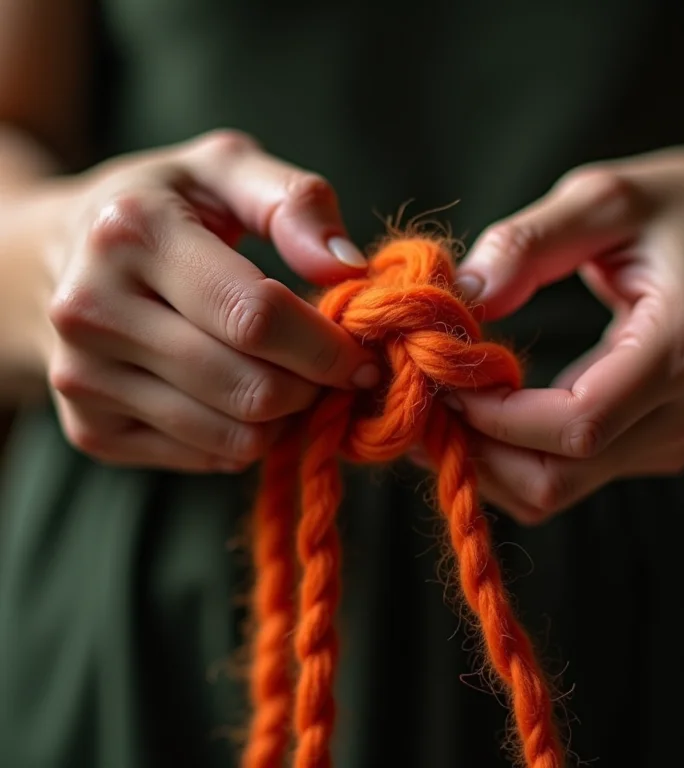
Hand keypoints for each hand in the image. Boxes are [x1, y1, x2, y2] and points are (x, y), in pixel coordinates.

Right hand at [43, 130, 378, 471]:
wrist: (60, 259)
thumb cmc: (164, 210)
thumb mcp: (225, 172)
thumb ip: (295, 202)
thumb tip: (348, 270)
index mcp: (132, 233)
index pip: (255, 316)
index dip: (327, 347)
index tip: (363, 358)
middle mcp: (91, 310)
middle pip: (250, 388)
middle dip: (313, 387)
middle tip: (328, 370)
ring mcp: (83, 379)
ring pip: (234, 437)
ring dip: (285, 417)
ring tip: (287, 378)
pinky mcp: (90, 429)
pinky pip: (207, 459)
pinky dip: (244, 437)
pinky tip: (238, 395)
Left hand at [442, 147, 683, 523]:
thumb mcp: (607, 199)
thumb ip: (530, 242)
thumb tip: (462, 294)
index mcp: (680, 347)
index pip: (574, 424)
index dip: (491, 415)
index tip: (436, 375)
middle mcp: (683, 410)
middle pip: (557, 477)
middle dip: (475, 449)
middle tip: (421, 400)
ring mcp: (670, 437)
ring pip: (555, 489)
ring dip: (485, 459)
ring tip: (439, 404)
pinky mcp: (652, 444)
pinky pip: (567, 476)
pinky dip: (510, 456)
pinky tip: (480, 411)